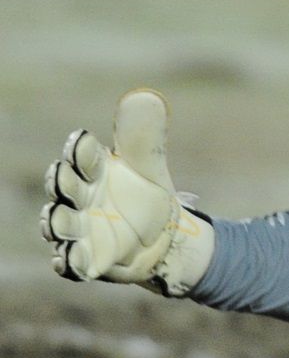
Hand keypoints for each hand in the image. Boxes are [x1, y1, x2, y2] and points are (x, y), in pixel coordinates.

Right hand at [41, 89, 214, 296]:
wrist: (161, 239)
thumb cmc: (146, 196)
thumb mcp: (149, 167)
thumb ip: (144, 138)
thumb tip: (146, 96)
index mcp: (94, 171)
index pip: (81, 155)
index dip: (80, 150)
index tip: (82, 140)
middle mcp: (79, 198)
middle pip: (62, 187)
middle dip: (62, 183)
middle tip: (65, 178)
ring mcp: (79, 229)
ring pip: (59, 224)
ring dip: (59, 222)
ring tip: (62, 219)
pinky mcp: (87, 258)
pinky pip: (73, 261)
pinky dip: (70, 261)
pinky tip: (70, 259)